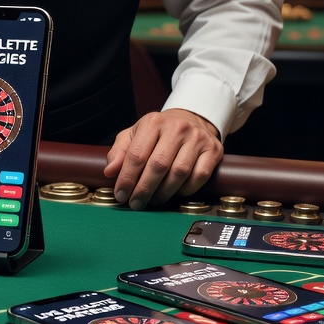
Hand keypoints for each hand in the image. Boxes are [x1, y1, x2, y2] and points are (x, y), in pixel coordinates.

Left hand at [104, 109, 221, 210]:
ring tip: (152, 201)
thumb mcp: (134, 134)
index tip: (121, 195)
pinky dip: (186, 190)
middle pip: (158, 165)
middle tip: (135, 203)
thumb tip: (110, 172)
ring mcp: (197, 139)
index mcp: (153, 122)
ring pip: (179, 173)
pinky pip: (199, 176)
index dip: (126, 178)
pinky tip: (175, 194)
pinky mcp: (213, 150)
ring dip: (163, 193)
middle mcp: (177, 128)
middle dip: (144, 189)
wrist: (191, 120)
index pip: (137, 154)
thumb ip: (120, 152)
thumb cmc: (158, 132)